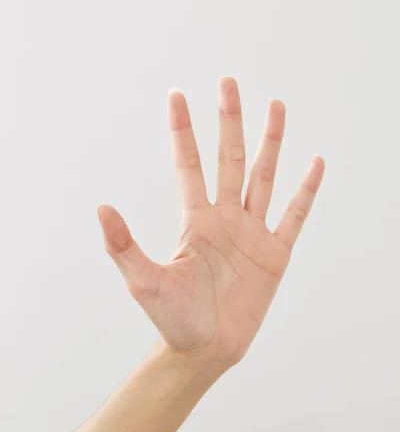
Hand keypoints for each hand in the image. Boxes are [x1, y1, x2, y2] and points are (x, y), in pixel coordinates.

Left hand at [97, 77, 323, 366]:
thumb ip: (123, 245)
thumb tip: (100, 207)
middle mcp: (224, 218)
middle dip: (229, 120)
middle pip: (229, 159)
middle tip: (228, 82)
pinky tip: (313, 164)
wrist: (205, 349)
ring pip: (263, 178)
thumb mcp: (144, 281)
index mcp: (195, 221)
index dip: (183, 130)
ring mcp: (251, 234)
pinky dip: (305, 191)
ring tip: (276, 106)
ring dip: (270, 143)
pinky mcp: (275, 254)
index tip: (177, 95)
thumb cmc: (173, 319)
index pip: (189, 164)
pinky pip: (294, 216)